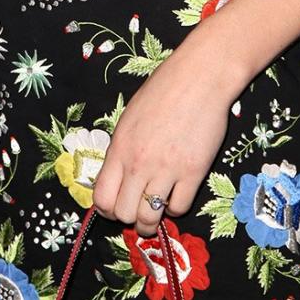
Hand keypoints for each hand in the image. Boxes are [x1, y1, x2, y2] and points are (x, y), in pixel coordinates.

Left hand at [91, 42, 235, 237]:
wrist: (198, 78)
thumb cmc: (163, 90)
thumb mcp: (129, 118)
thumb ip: (122, 149)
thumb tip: (119, 177)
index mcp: (119, 147)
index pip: (102, 197)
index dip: (106, 210)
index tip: (114, 208)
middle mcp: (138, 162)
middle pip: (123, 213)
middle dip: (128, 217)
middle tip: (136, 209)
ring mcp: (166, 169)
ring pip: (149, 218)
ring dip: (150, 221)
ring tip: (154, 214)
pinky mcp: (193, 173)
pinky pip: (179, 208)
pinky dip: (175, 207)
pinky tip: (175, 194)